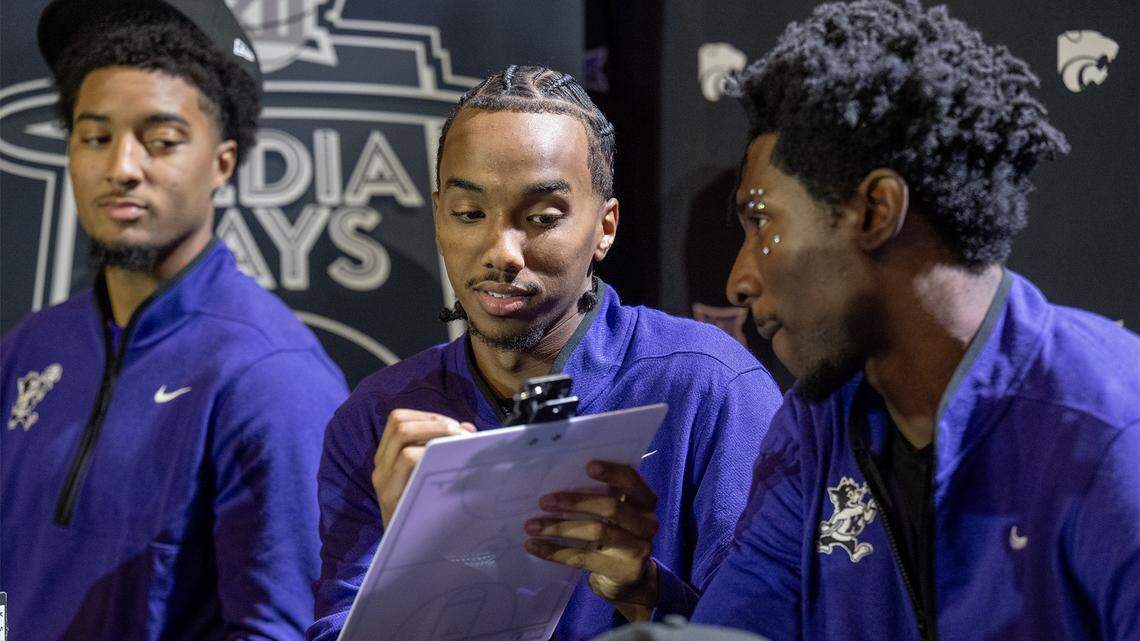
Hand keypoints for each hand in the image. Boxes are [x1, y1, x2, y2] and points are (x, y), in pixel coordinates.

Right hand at [372, 409, 474, 527]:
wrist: (409, 554)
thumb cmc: (425, 513)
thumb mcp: (429, 478)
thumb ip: (442, 451)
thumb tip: (467, 429)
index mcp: (387, 458)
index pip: (398, 420)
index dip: (427, 416)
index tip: (452, 426)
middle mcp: (380, 466)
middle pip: (399, 422)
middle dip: (434, 420)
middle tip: (458, 432)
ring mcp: (383, 479)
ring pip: (403, 436)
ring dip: (436, 431)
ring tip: (458, 442)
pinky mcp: (391, 493)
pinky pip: (409, 458)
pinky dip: (431, 450)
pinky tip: (450, 459)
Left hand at [523, 460, 659, 620]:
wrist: (627, 577)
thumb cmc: (614, 531)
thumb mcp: (615, 511)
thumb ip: (602, 493)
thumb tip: (560, 476)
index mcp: (645, 501)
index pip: (631, 481)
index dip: (611, 473)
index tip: (588, 467)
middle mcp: (647, 524)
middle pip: (611, 508)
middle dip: (575, 502)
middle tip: (543, 501)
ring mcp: (637, 549)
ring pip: (595, 533)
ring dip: (559, 528)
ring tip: (531, 525)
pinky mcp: (621, 570)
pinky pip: (582, 558)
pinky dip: (554, 552)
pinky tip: (534, 546)